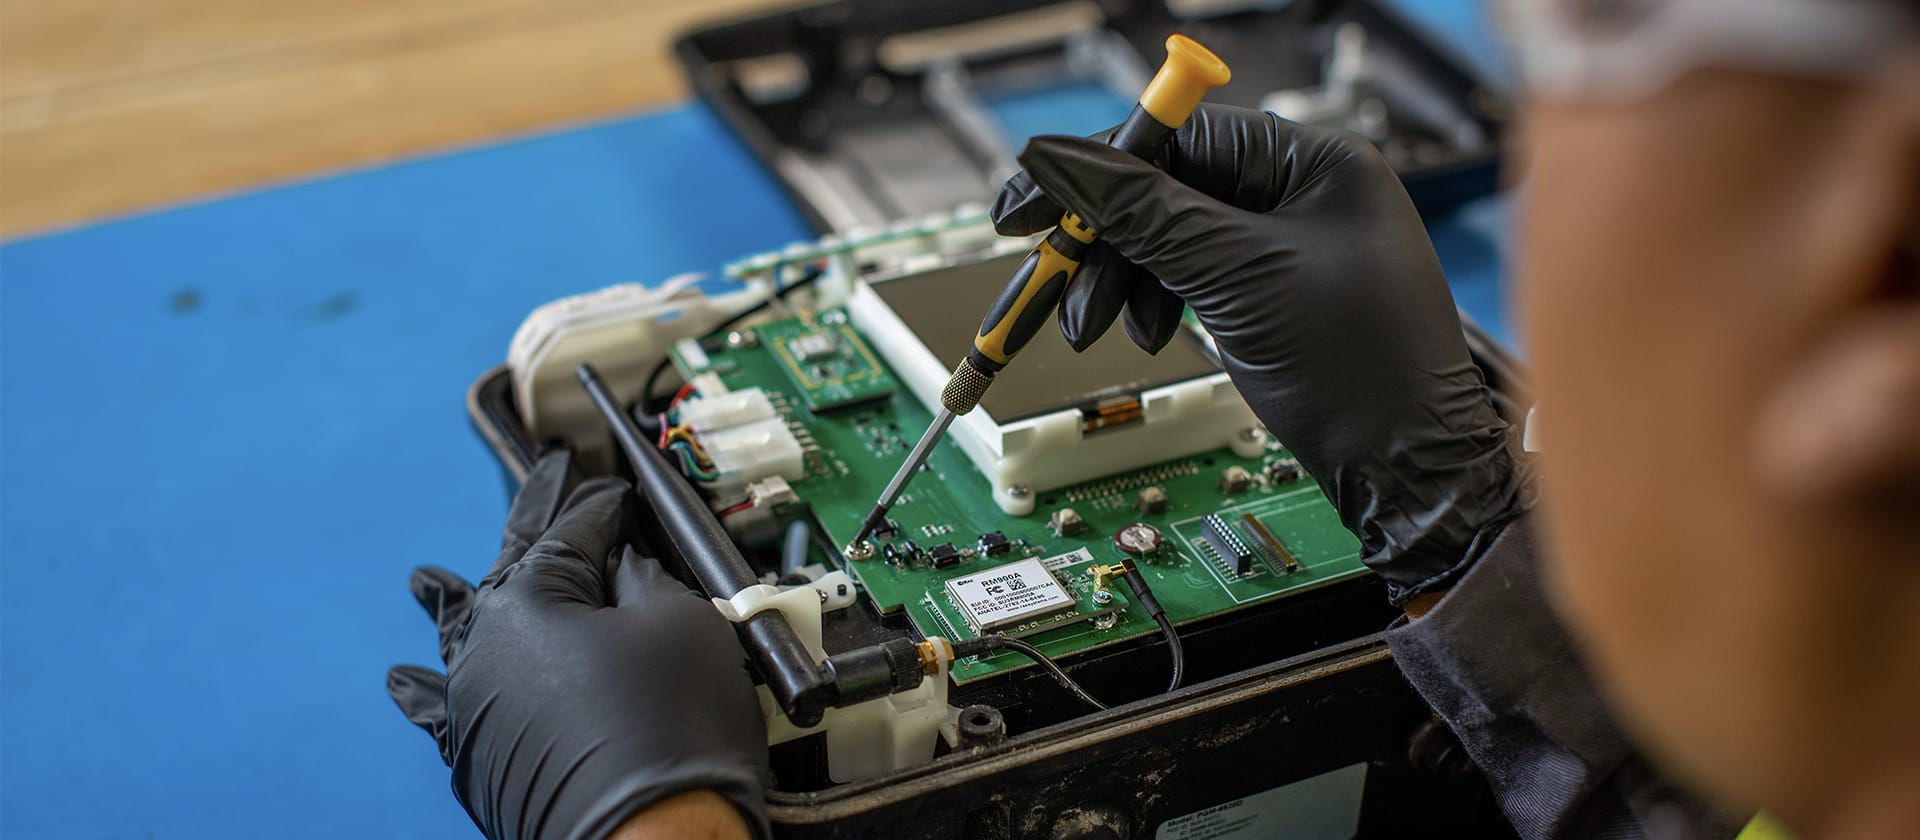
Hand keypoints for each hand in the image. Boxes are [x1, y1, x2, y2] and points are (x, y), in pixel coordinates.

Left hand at [386, 451, 767, 839]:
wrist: (651, 839)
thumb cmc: (672, 733)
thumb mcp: (680, 621)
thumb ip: (643, 577)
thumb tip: (622, 567)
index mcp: (527, 602)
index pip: (571, 531)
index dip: (604, 506)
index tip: (618, 491)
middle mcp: (485, 649)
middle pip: (511, 569)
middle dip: (533, 522)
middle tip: (545, 478)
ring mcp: (474, 707)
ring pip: (458, 637)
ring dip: (449, 603)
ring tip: (423, 581)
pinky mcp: (480, 758)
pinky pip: (437, 714)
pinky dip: (423, 692)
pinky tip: (401, 681)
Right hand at [992, 104, 1523, 602]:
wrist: (1407, 468)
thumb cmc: (1363, 370)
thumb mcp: (1236, 277)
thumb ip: (1145, 212)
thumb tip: (1066, 163)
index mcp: (1316, 162)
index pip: (1182, 134)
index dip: (1100, 165)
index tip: (1034, 196)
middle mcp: (1303, 192)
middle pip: (1168, 188)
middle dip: (1105, 238)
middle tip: (1050, 272)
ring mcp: (1288, 242)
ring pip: (1170, 238)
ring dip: (1121, 279)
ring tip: (1091, 325)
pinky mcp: (1272, 290)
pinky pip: (1190, 275)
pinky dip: (1153, 302)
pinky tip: (1143, 333)